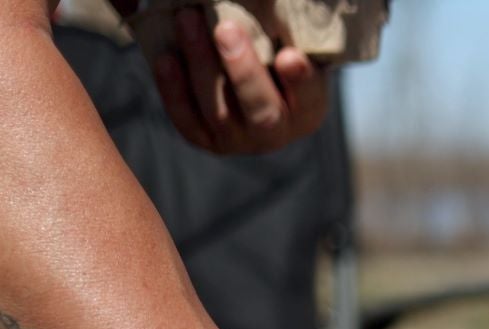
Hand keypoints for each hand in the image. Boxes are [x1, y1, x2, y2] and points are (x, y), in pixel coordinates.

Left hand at [153, 9, 328, 153]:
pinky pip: (187, 120)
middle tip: (227, 28)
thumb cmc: (270, 53)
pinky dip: (174, 90)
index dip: (299, 79)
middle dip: (243, 70)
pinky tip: (166, 59)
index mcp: (307, 111)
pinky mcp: (205, 139)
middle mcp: (276, 133)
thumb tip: (267, 4)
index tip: (290, 55)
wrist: (238, 78)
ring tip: (187, 20)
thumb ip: (282, 32)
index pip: (309, 97)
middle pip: (262, 112)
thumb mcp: (284, 45)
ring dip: (201, 66)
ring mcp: (239, 141)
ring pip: (219, 113)